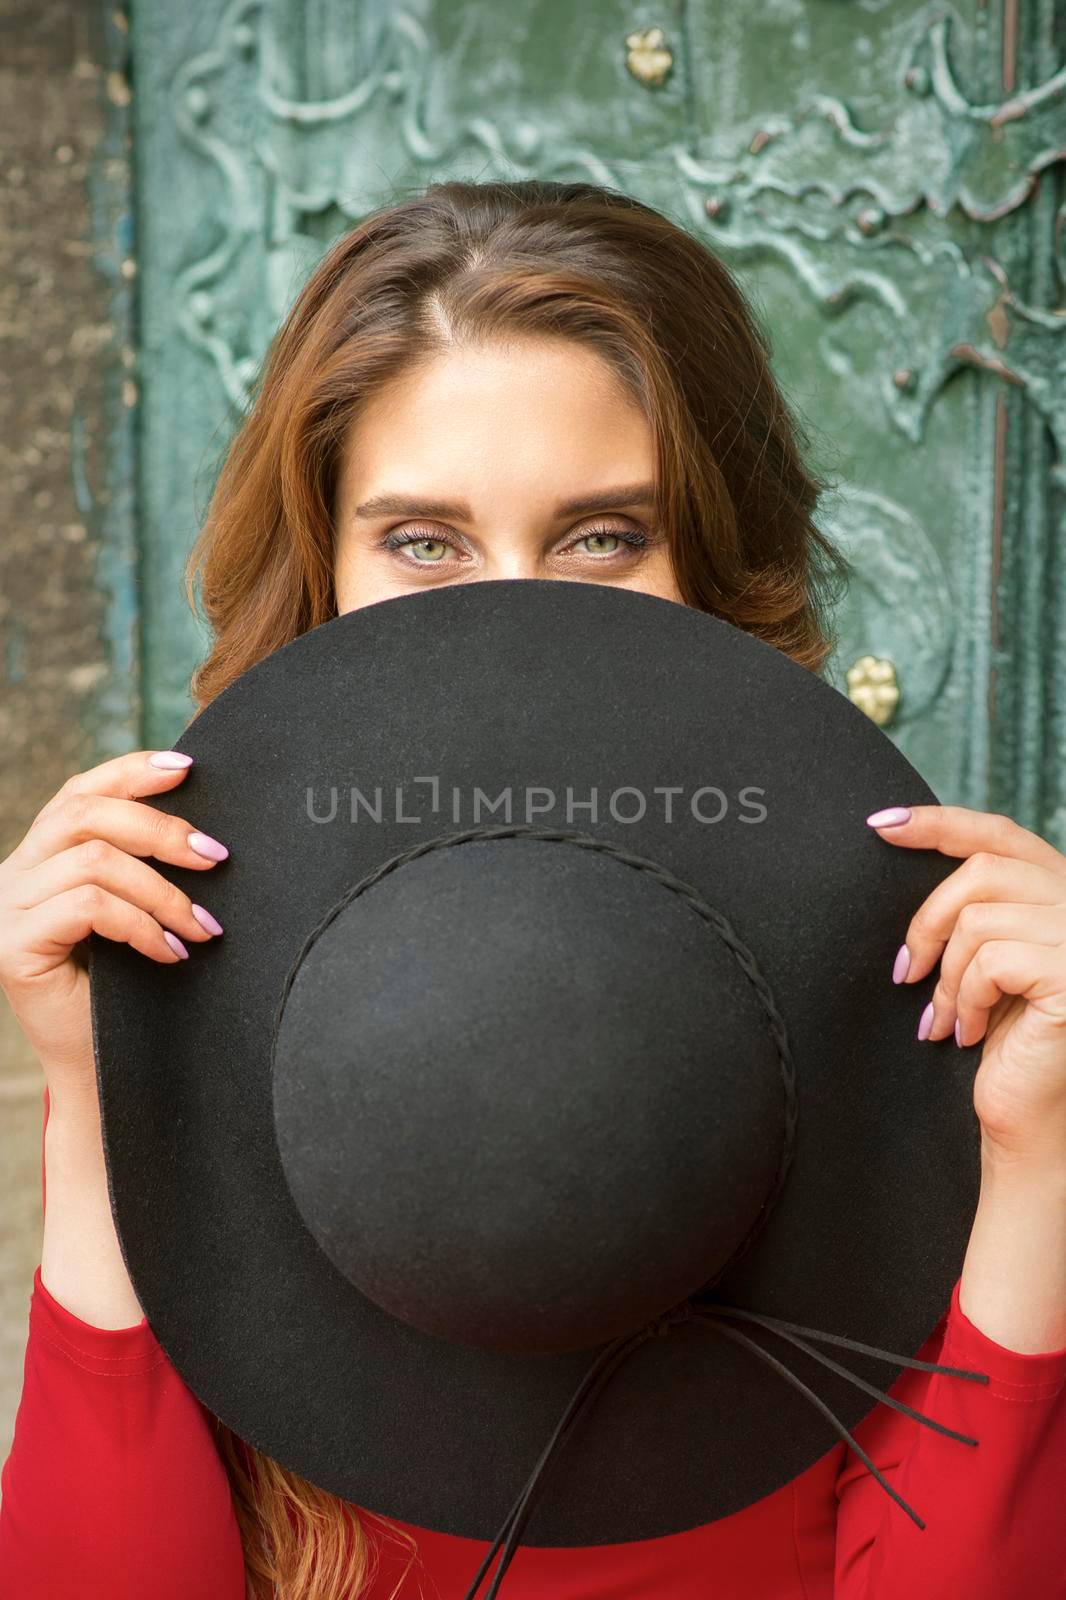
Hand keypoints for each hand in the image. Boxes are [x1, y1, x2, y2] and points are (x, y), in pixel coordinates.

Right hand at [0, 750, 227, 1106]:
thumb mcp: (136, 914)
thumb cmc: (129, 991)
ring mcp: (4, 909)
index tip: (187, 768)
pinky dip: (142, 925)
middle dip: (161, 829)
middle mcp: (11, 874)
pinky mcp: (10, 946)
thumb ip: (142, 865)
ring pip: (94, 861)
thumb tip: (201, 824)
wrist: (103, 1071)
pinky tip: (171, 952)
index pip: (80, 793)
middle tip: (217, 858)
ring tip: (203, 925)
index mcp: (40, 857)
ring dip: (163, 892)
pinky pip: (89, 907)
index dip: (131, 772)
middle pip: (85, 814)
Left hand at [866, 804, 1065, 1165]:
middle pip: (984, 870)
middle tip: (904, 971)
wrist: (1026, 1118)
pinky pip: (992, 960)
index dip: (940, 822)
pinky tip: (967, 1033)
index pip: (1000, 835)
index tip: (881, 824)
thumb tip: (902, 844)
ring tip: (942, 1018)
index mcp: (1062, 892)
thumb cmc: (1001, 1041)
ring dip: (945, 975)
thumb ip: (972, 906)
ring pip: (980, 919)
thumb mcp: (982, 957)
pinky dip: (964, 998)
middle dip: (928, 919)